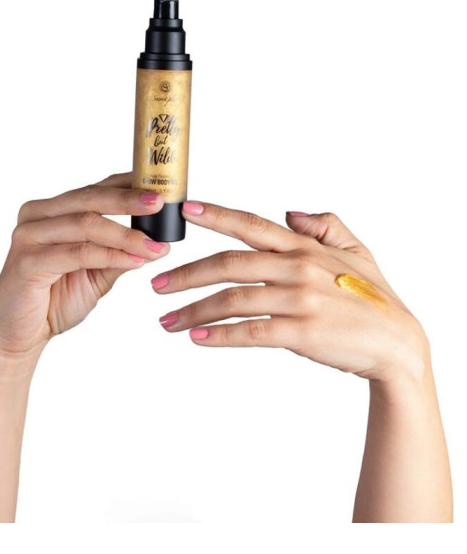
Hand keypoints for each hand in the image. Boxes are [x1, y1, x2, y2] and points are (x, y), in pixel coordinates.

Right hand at [0, 172, 168, 360]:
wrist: (20, 336)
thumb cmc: (54, 300)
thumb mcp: (97, 273)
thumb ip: (119, 252)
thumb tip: (157, 240)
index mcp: (53, 211)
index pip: (95, 189)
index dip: (129, 186)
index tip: (161, 189)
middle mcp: (37, 215)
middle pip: (90, 198)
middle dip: (129, 200)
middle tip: (160, 205)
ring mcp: (28, 236)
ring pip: (85, 224)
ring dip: (126, 235)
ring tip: (154, 246)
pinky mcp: (27, 261)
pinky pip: (78, 253)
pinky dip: (110, 256)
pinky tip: (134, 261)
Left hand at [152, 202, 428, 382]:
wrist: (397, 343)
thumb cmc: (373, 296)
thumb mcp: (357, 250)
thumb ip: (325, 225)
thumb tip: (290, 212)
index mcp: (304, 247)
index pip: (251, 225)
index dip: (216, 216)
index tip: (184, 211)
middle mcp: (298, 268)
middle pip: (229, 265)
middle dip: (187, 274)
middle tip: (156, 285)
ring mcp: (299, 300)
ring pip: (233, 300)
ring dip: (194, 310)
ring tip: (166, 321)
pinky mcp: (301, 333)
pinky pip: (251, 332)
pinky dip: (220, 335)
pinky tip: (197, 338)